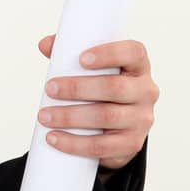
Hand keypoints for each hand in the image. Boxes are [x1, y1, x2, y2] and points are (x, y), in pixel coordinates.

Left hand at [35, 35, 157, 169]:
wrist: (114, 130)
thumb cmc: (99, 90)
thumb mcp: (90, 71)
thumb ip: (69, 54)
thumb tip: (46, 44)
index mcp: (137, 66)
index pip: (133, 53)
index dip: (109, 54)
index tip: (81, 59)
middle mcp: (145, 91)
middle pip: (115, 88)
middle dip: (78, 88)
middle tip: (49, 88)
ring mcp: (141, 119)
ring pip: (107, 117)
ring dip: (70, 116)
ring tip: (44, 116)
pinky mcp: (131, 144)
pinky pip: (102, 146)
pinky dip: (74, 143)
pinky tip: (53, 138)